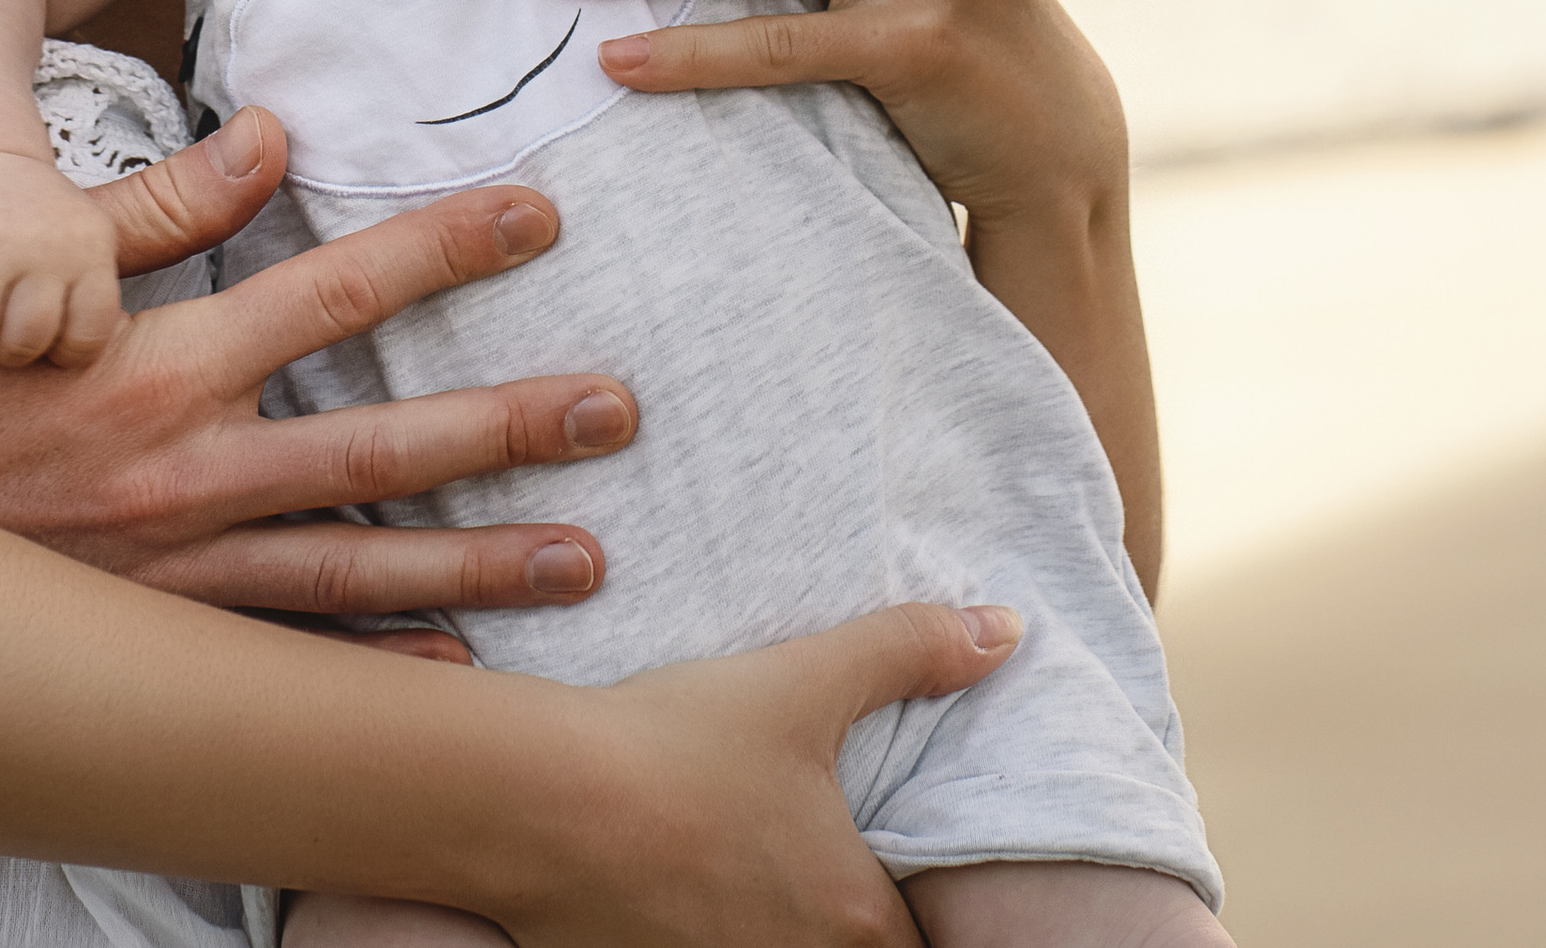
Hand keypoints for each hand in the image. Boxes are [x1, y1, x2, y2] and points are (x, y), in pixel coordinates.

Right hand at [0, 106, 636, 619]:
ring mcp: (170, 575)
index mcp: (157, 365)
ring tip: (587, 560)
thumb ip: (153, 204)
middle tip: (619, 412)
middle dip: (508, 428)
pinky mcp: (145, 639)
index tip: (535, 216)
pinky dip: (374, 666)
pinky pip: (282, 657)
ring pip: (358, 571)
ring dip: (480, 566)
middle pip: (380, 448)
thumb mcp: (16, 260)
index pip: (332, 289)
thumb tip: (268, 134)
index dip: (440, 248)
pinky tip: (454, 671)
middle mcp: (182, 476)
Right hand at [0, 152, 122, 417]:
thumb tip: (112, 387)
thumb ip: (97, 299)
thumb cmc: (37, 221)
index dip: (67, 351)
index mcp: (88, 243)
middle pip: (27, 344)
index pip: (88, 339)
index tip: (52, 339)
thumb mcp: (89, 237)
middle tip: (4, 318)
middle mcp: (36, 244)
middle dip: (13, 346)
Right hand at [507, 600, 1025, 947]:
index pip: (918, 944)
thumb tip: (1007, 631)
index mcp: (853, 919)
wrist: (538, 801)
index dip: (910, 911)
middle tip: (809, 851)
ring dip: (768, 921)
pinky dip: (699, 930)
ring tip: (739, 862)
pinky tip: (673, 881)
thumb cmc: (679, 745)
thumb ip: (908, 652)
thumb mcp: (805, 682)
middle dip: (839, 916)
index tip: (882, 860)